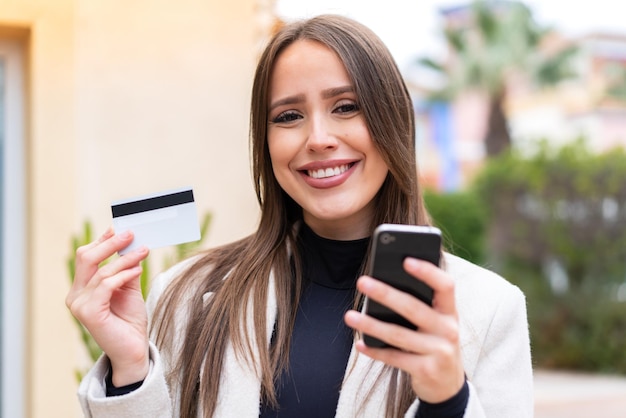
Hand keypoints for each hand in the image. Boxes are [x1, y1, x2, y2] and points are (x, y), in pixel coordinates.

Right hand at [65, 228, 150, 385]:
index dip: (102, 241)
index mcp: (82, 289)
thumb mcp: (129, 288)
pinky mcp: (89, 313)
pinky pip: (106, 285)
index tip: (119, 228)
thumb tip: (130, 244)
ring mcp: (79, 305)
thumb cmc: (130, 321)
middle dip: (110, 243)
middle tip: (130, 233)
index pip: (86, 257)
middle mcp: (76, 296)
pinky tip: (138, 269)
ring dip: (125, 258)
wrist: (134, 349)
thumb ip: (126, 269)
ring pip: (101, 271)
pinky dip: (123, 274)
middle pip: (86, 258)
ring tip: (143, 250)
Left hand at [344, 258, 464, 402]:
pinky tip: (359, 343)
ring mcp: (439, 352)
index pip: (445, 285)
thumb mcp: (436, 323)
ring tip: (349, 316)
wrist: (448, 385)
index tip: (406, 260)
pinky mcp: (426, 370)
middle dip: (385, 293)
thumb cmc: (434, 342)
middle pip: (413, 308)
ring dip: (371, 324)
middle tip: (362, 282)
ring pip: (398, 334)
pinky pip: (395, 358)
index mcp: (450, 312)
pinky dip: (375, 350)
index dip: (428, 272)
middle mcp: (448, 330)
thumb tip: (383, 283)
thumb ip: (420, 305)